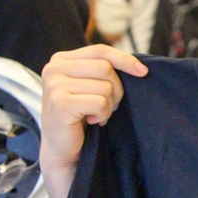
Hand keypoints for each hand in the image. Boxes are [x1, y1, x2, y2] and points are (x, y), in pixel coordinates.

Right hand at [40, 44, 147, 170]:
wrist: (61, 147)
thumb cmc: (80, 115)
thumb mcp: (90, 86)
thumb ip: (104, 70)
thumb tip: (139, 67)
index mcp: (61, 60)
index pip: (100, 51)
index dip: (125, 59)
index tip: (143, 71)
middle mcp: (54, 69)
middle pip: (106, 68)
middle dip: (116, 89)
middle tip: (107, 105)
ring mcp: (55, 85)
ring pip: (105, 87)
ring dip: (109, 105)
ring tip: (96, 114)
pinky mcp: (60, 103)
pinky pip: (100, 103)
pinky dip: (103, 115)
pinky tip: (91, 120)